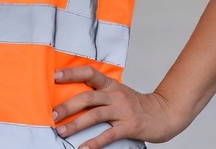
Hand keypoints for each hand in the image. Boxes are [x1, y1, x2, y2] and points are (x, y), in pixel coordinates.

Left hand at [52, 66, 181, 147]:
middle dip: (67, 106)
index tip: (55, 77)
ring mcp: (123, 110)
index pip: (90, 73)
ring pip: (95, 115)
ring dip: (76, 124)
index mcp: (111, 85)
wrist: (163, 114)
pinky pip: (109, 135)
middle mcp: (116, 95)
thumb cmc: (135, 105)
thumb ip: (99, 93)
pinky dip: (95, 143)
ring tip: (61, 131)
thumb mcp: (118, 93)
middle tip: (52, 114)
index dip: (72, 73)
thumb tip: (71, 98)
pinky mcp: (129, 126)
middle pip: (88, 97)